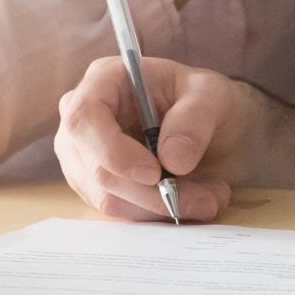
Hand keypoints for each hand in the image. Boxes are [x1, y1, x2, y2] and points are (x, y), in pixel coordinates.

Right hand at [54, 57, 262, 220]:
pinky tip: (192, 200)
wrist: (208, 124)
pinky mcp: (95, 187)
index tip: (155, 173)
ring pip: (109, 197)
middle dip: (153, 192)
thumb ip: (194, 119)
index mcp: (103, 80)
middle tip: (206, 198)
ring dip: (162, 206)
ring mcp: (83, 156)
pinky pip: (120, 211)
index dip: (113, 151)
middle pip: (98, 168)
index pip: (84, 118)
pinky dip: (158, 214)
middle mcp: (83, 120)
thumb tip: (172, 160)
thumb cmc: (201, 98)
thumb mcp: (212, 94)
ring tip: (209, 197)